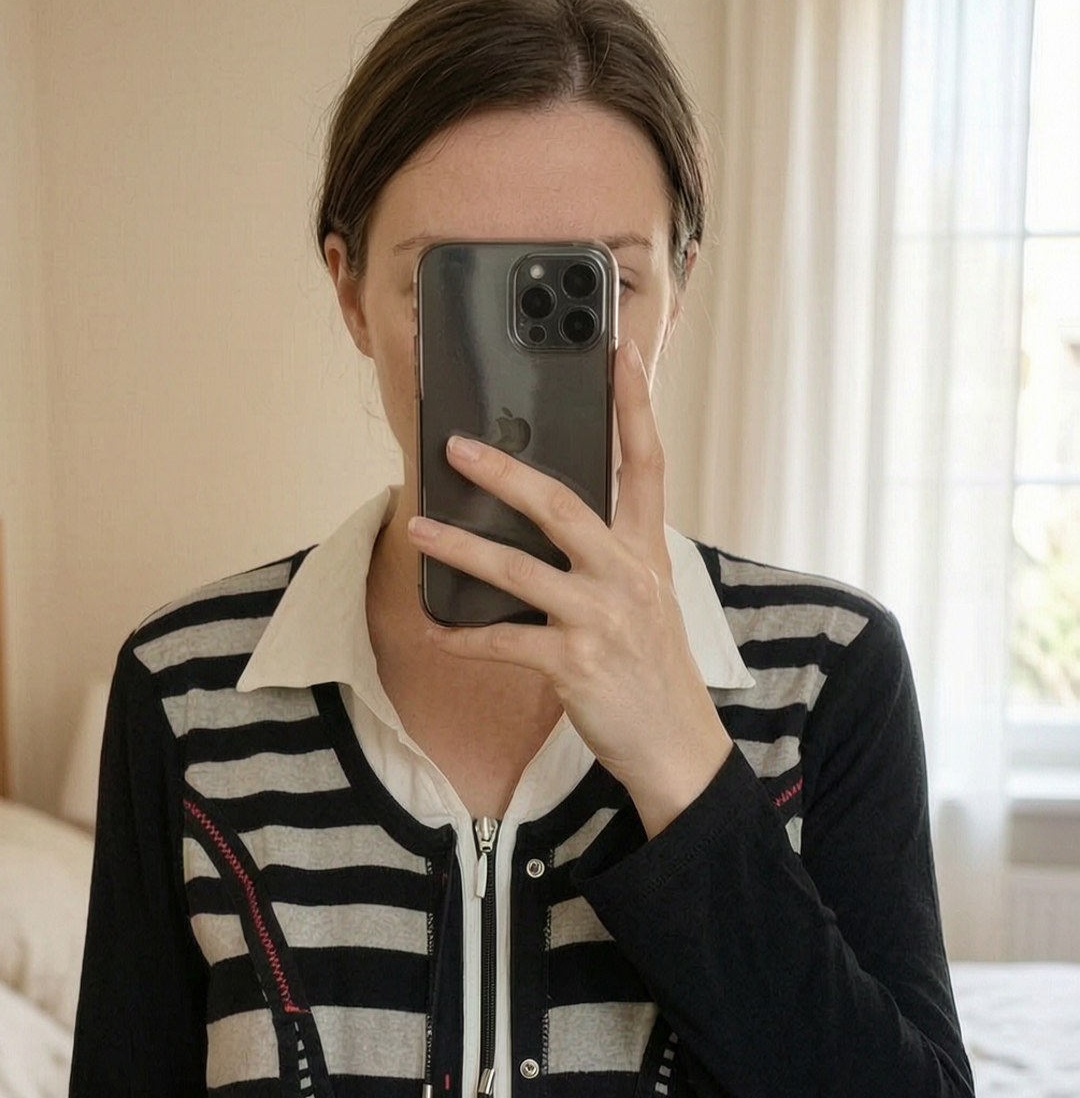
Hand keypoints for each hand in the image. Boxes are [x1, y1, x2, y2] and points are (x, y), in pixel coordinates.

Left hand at [407, 337, 731, 837]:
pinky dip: (463, 637)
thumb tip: (550, 521)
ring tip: (419, 526)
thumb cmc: (654, 671)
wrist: (678, 746)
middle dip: (506, 471)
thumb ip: (611, 557)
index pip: (646, 463)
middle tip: (457, 446)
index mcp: (647, 552)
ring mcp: (602, 619)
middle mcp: (628, 576)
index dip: (635, 404)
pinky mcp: (575, 663)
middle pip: (563, 504)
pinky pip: (504, 642)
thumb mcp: (648, 601)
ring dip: (461, 547)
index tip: (621, 350)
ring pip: (519, 569)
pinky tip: (434, 629)